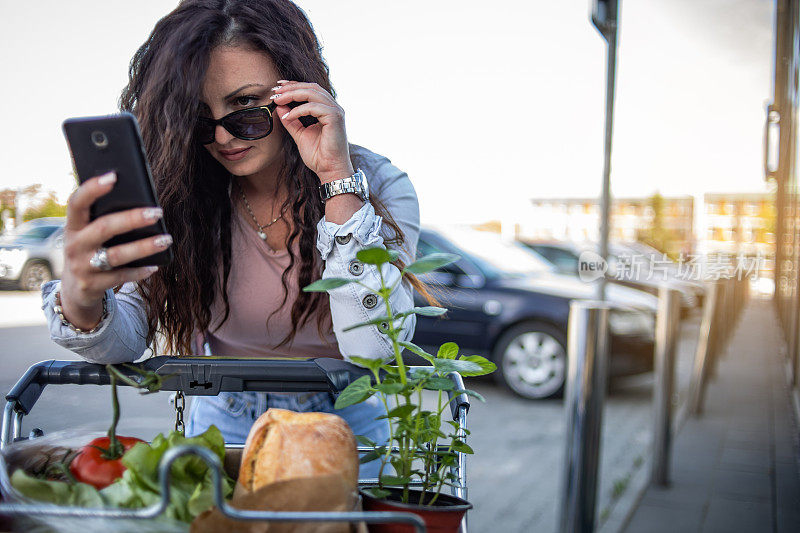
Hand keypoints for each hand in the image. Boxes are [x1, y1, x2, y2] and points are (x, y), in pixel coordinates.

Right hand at [59, 172, 171, 328]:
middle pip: (104, 228)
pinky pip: (121, 276)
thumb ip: (103, 218)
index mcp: (73, 226)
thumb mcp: (88, 233)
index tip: (114, 176)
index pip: (77, 203)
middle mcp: (75, 245)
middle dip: (132, 219)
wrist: (76, 288)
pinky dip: (140, 271)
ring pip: (116, 255)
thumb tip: (140, 200)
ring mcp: (83, 266)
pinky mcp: (93, 285)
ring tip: (166, 239)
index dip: (92, 189)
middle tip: (157, 212)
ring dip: (144, 247)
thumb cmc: (91, 250)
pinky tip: (155, 266)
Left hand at [271, 81, 354, 182]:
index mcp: (327, 110)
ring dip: (292, 94)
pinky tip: (288, 116)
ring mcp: (336, 111)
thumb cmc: (319, 156)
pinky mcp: (335, 118)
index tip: (277, 87)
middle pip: (311, 87)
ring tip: (278, 100)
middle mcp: (333, 108)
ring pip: (312, 93)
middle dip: (291, 87)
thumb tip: (279, 106)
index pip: (310, 90)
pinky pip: (313, 107)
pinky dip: (298, 110)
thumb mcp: (299, 134)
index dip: (293, 86)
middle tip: (275, 91)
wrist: (329, 170)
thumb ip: (291, 120)